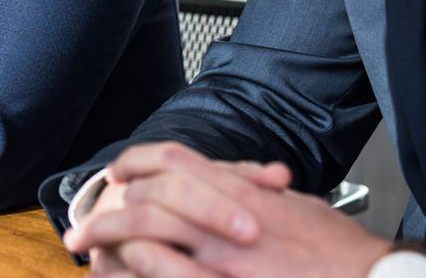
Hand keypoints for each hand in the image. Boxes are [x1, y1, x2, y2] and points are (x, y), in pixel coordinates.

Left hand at [68, 142, 390, 276]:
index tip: (115, 175)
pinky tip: (119, 277)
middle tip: (82, 226)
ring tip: (88, 256)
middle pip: (146, 198)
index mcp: (241, 192)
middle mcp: (224, 219)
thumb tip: (240, 183)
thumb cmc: (343, 254)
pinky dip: (135, 276)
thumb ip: (258, 192)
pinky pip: (162, 277)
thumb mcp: (297, 206)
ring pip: (144, 239)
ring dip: (110, 245)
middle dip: (106, 212)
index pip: (173, 159)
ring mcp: (220, 260)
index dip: (136, 163)